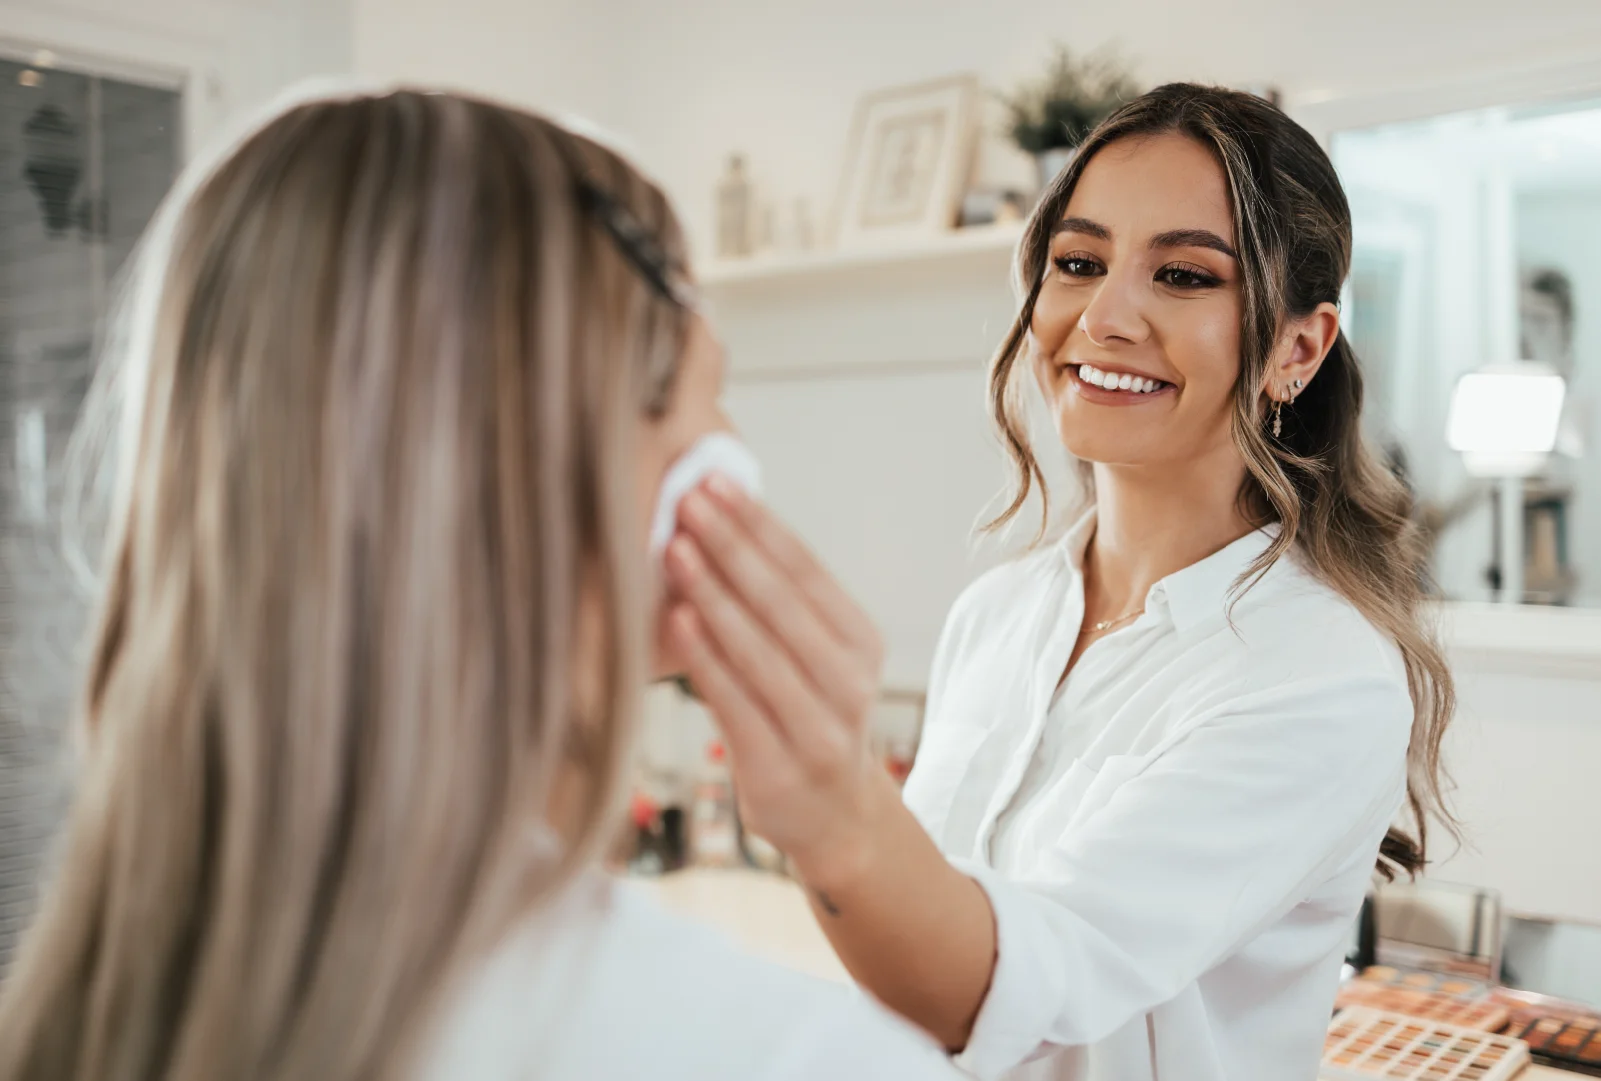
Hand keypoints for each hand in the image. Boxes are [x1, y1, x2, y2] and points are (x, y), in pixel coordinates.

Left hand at [664, 476, 893, 887]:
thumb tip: (712, 523)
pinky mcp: (780, 768)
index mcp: (860, 642)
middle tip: (686, 501)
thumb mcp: (812, 658)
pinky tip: (675, 622)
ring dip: (712, 594)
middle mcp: (850, 682)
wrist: (833, 818)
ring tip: (674, 549)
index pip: (806, 571)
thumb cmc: (805, 717)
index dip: (759, 524)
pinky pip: (736, 702)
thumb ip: (776, 606)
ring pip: (759, 650)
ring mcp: (820, 729)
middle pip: (783, 603)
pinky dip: (705, 659)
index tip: (715, 483)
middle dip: (730, 546)